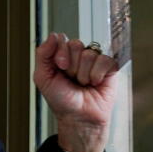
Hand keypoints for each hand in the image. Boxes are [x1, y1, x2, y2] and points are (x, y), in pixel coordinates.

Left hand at [33, 33, 117, 151]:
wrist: (78, 117)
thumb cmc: (61, 100)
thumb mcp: (43, 77)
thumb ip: (43, 55)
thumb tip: (53, 35)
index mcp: (61, 56)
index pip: (61, 40)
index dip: (60, 53)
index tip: (60, 67)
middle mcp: (78, 56)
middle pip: (75, 45)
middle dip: (71, 65)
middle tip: (71, 79)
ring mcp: (94, 60)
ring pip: (89, 54)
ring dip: (83, 73)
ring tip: (82, 84)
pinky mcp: (109, 67)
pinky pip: (104, 60)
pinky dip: (96, 75)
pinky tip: (94, 83)